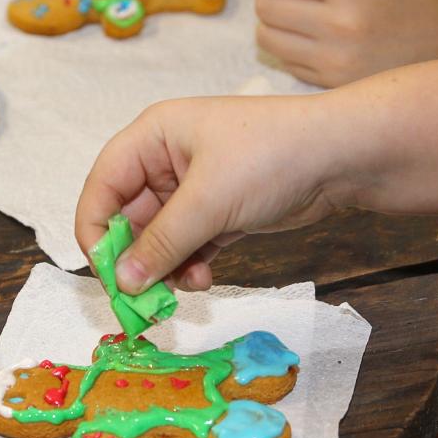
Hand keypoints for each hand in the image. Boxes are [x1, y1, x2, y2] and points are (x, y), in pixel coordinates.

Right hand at [75, 94, 356, 294]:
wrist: (342, 157)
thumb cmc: (271, 157)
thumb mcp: (209, 200)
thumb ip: (161, 243)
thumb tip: (122, 283)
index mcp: (153, 137)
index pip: (103, 185)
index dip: (95, 230)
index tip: (104, 274)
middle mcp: (167, 160)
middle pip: (128, 217)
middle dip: (135, 259)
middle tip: (141, 300)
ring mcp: (194, 188)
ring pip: (159, 238)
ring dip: (164, 267)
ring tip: (184, 287)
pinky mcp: (220, 212)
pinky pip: (188, 246)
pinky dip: (189, 265)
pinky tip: (203, 279)